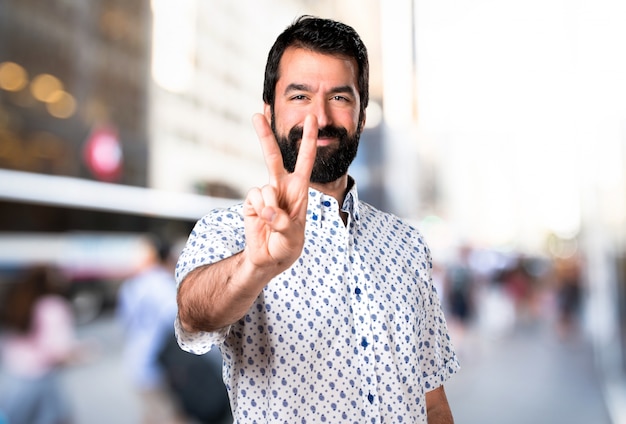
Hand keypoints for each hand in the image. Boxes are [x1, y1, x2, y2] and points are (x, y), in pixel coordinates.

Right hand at [243, 113, 316, 270]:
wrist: (269, 258)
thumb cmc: (288, 246)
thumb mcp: (293, 238)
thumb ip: (283, 224)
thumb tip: (267, 211)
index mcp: (299, 189)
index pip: (305, 160)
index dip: (308, 139)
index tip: (312, 118)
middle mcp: (281, 186)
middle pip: (272, 156)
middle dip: (264, 135)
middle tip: (257, 113)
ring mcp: (265, 193)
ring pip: (266, 188)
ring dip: (271, 209)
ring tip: (274, 224)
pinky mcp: (251, 202)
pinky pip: (255, 198)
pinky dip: (260, 211)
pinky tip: (262, 221)